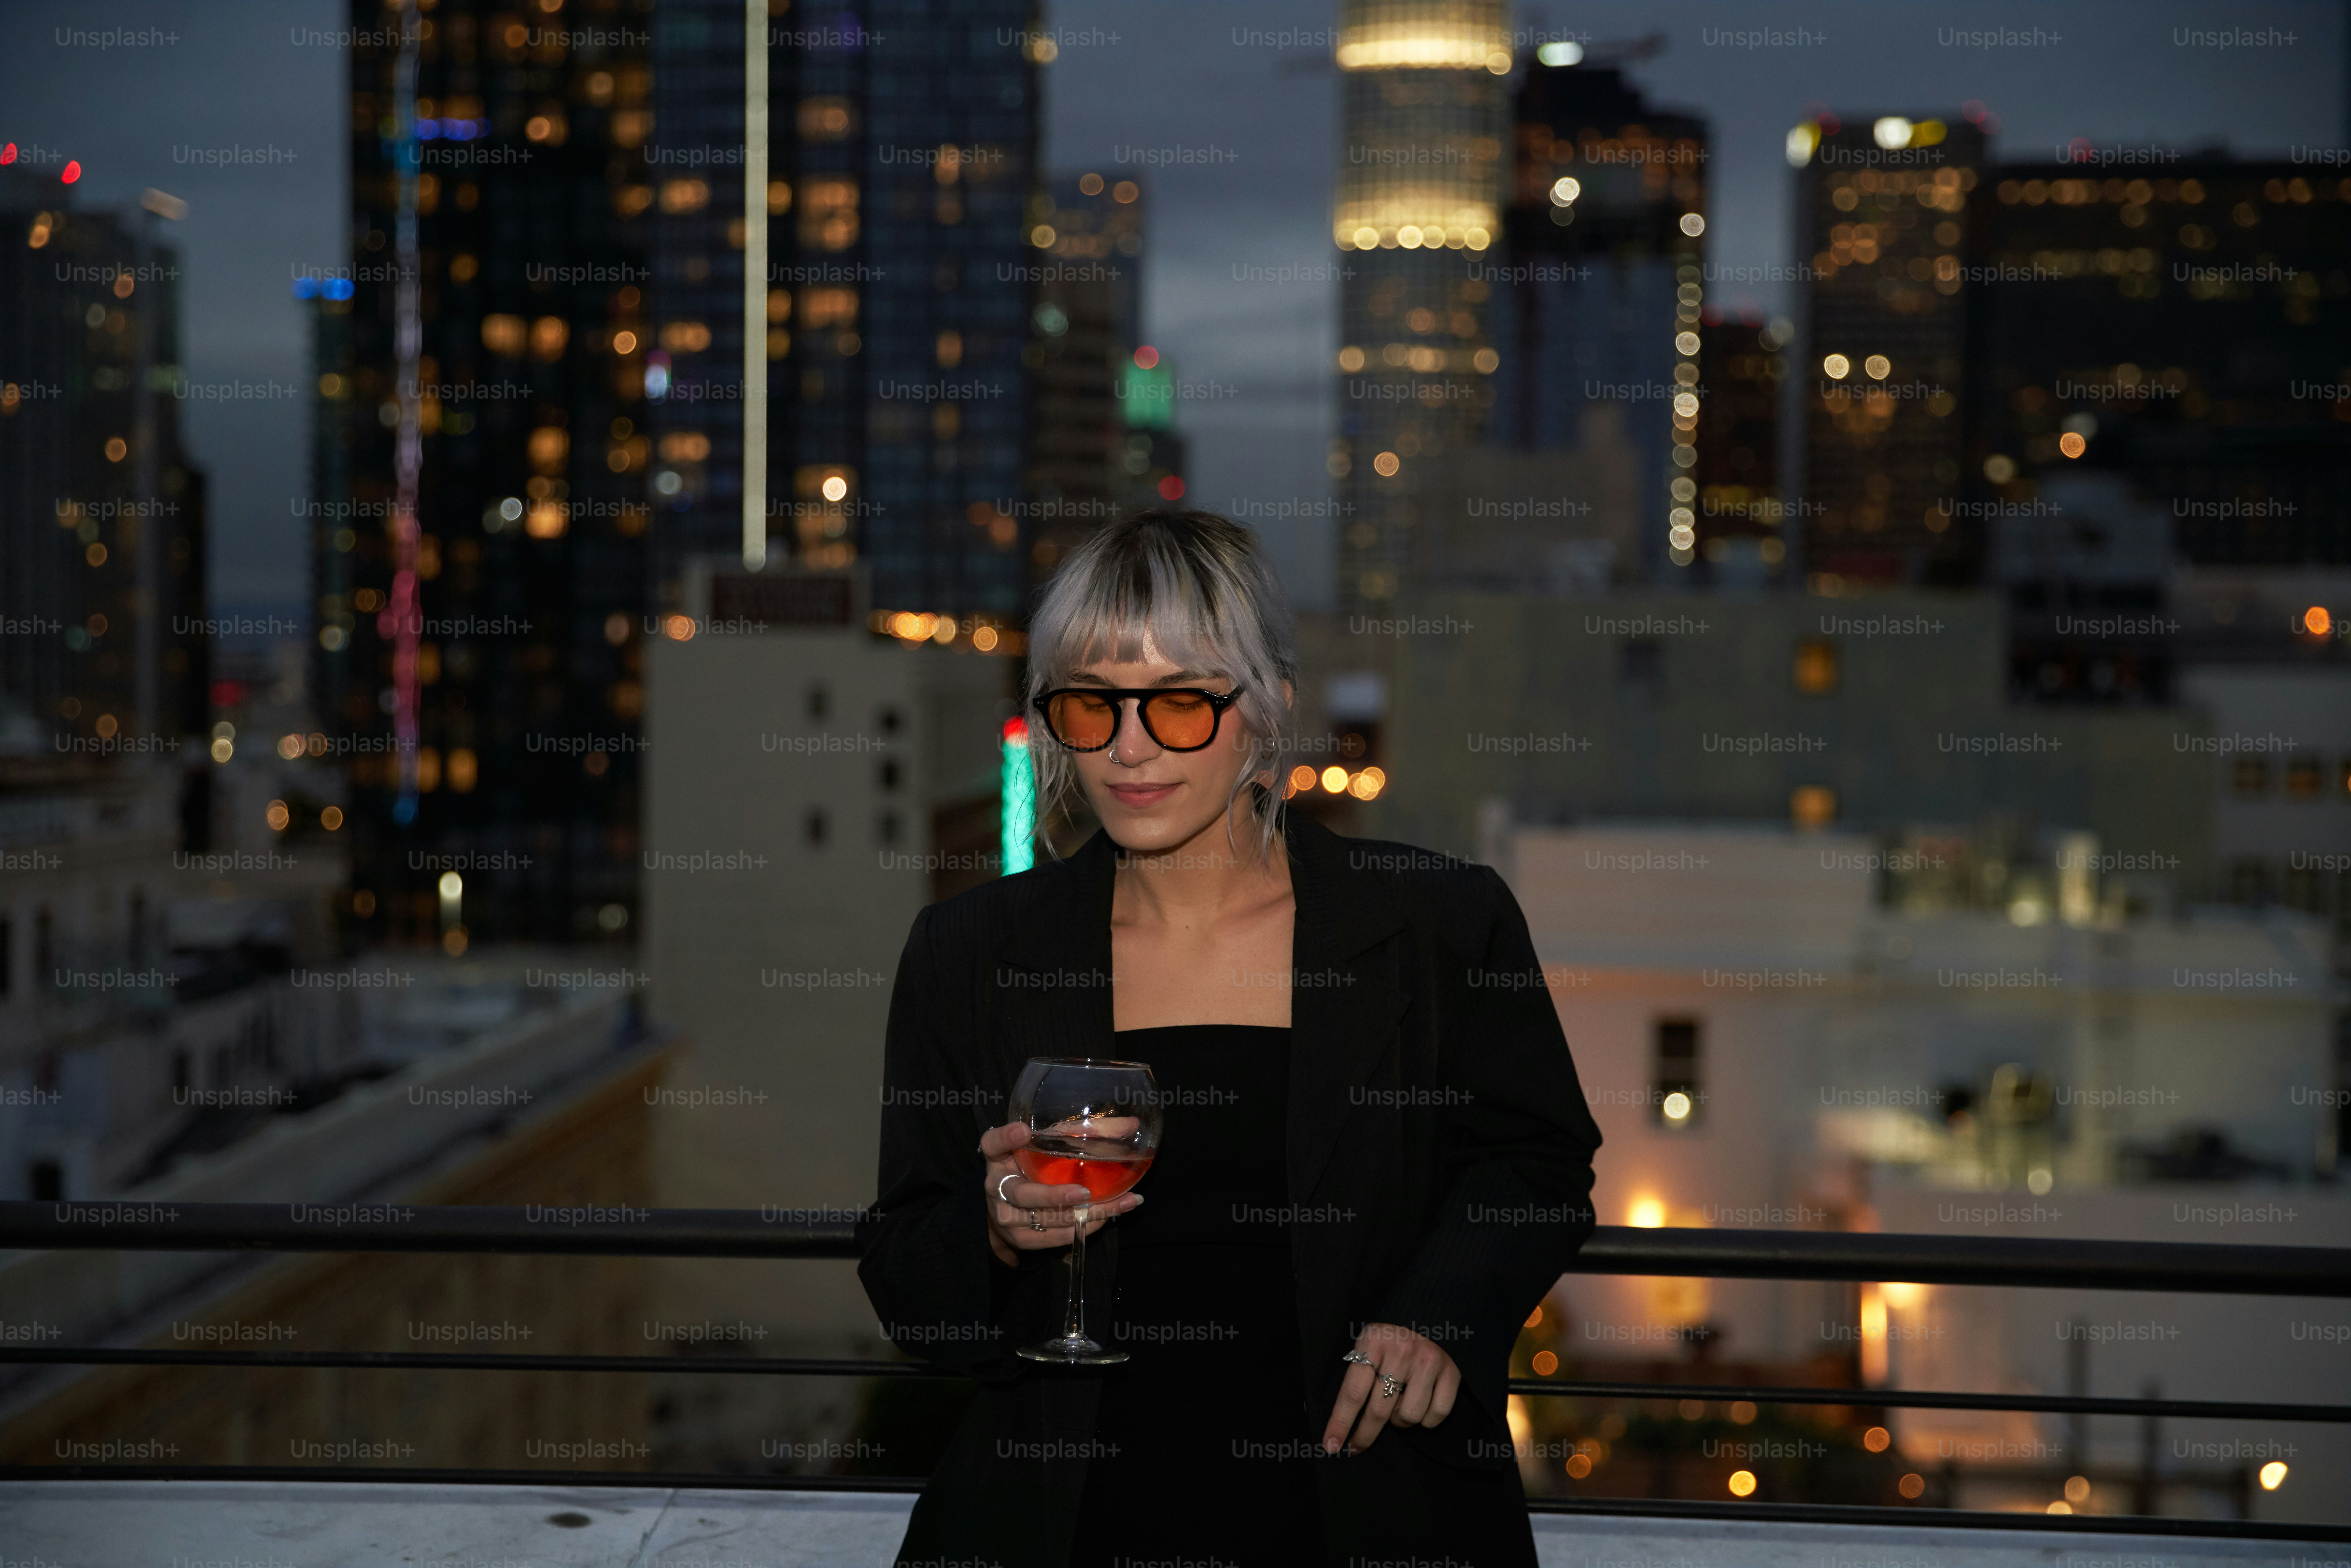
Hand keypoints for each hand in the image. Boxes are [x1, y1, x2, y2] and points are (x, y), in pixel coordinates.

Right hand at [978, 1121, 1142, 1266]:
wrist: (1009, 1211)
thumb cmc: (1031, 1169)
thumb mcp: (1043, 1147)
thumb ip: (1077, 1132)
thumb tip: (1131, 1125)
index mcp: (999, 1158)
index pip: (993, 1144)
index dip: (1006, 1138)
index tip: (1024, 1130)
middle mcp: (998, 1188)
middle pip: (1023, 1194)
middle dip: (1054, 1195)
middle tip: (1084, 1191)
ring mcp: (1008, 1218)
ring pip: (1048, 1220)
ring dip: (1088, 1213)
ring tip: (1122, 1203)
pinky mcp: (1022, 1240)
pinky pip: (1057, 1238)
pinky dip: (1086, 1227)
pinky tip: (1111, 1215)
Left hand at [1322, 1322, 1459, 1454]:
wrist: (1429, 1317)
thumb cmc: (1389, 1341)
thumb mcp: (1366, 1347)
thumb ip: (1357, 1377)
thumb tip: (1343, 1425)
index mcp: (1373, 1342)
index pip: (1353, 1392)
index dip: (1341, 1423)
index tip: (1331, 1446)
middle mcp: (1401, 1351)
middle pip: (1378, 1410)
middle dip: (1364, 1435)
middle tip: (1356, 1447)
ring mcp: (1428, 1361)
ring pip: (1409, 1416)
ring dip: (1400, 1421)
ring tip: (1398, 1404)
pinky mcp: (1451, 1371)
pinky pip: (1436, 1415)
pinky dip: (1427, 1419)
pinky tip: (1421, 1404)